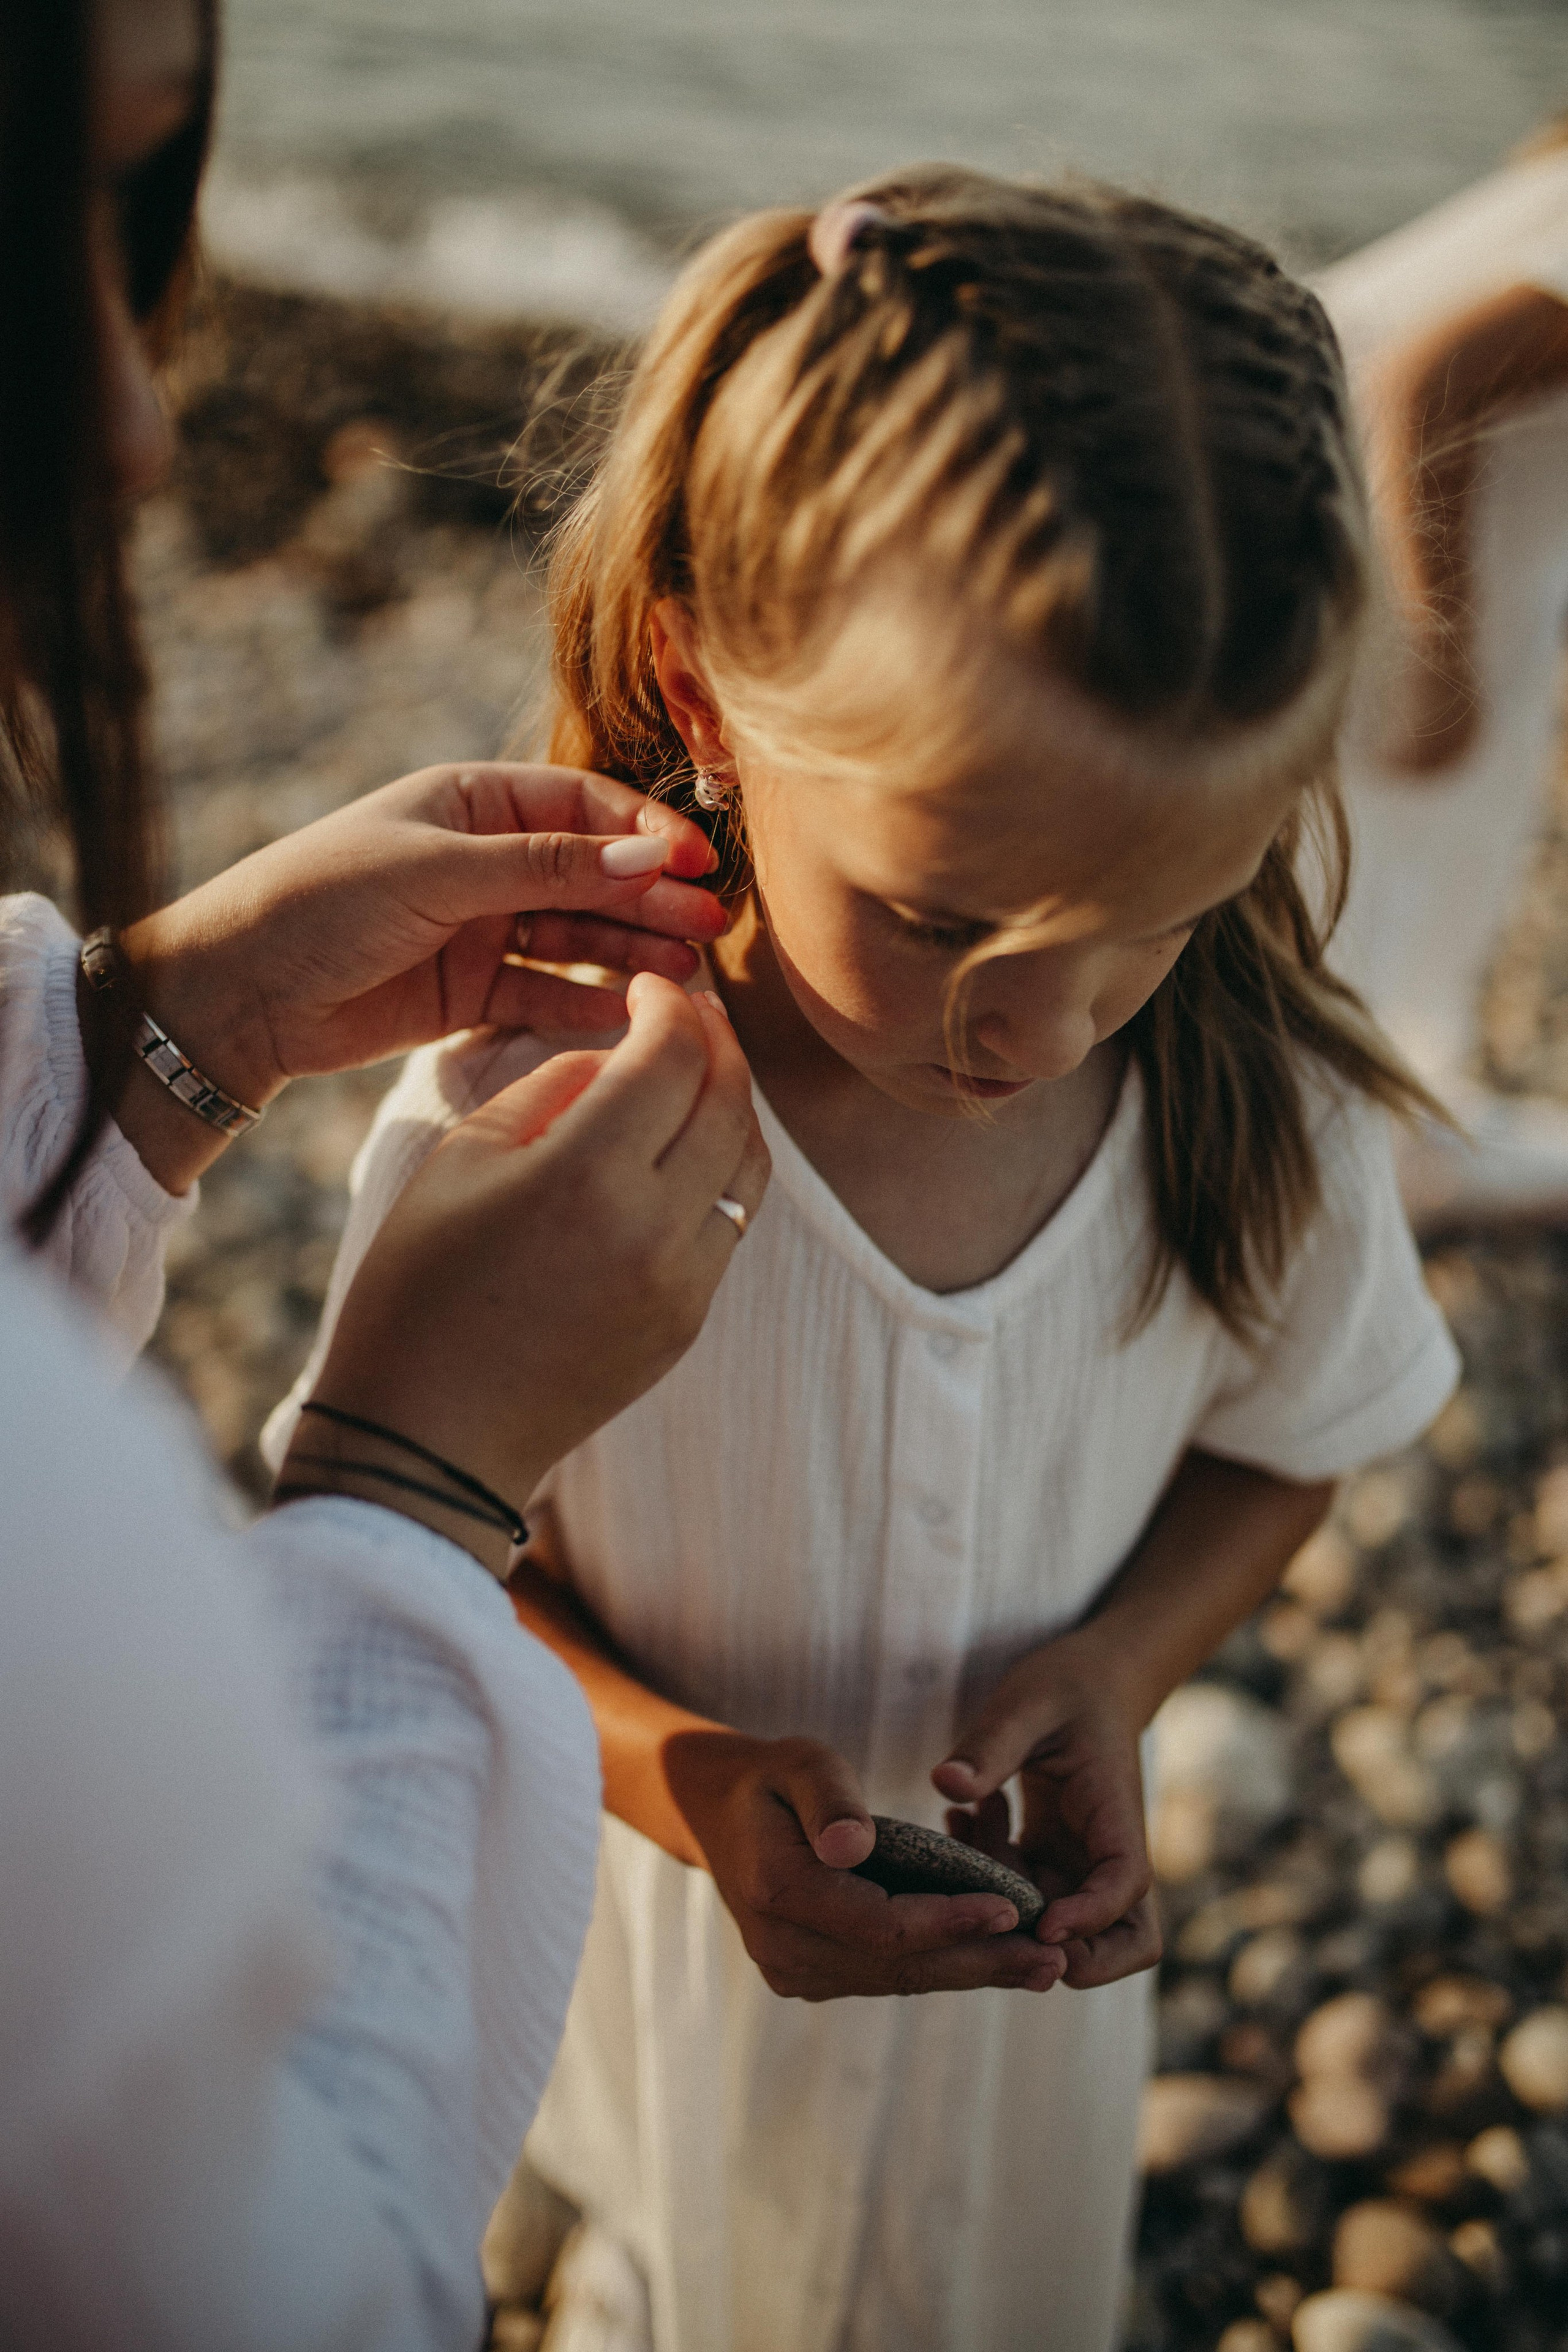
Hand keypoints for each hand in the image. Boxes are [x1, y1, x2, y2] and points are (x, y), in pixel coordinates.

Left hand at [108, 763, 727, 1187]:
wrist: (238, 991)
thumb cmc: (323, 900)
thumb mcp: (438, 869)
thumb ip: (547, 867)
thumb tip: (652, 855)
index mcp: (471, 802)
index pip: (582, 805)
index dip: (643, 831)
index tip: (694, 864)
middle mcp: (483, 860)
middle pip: (592, 874)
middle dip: (651, 898)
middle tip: (710, 927)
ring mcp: (480, 928)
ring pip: (576, 937)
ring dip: (630, 953)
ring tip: (685, 976)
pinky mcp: (470, 992)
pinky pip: (545, 995)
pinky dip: (587, 1005)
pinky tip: (632, 1015)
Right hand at [280, 973, 767, 1571]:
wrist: (429, 1437)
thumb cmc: (418, 1289)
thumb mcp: (460, 1162)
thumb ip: (548, 1088)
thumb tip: (615, 1058)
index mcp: (587, 1177)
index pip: (673, 1056)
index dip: (668, 1004)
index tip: (646, 986)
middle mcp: (655, 1229)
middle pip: (729, 1100)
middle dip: (716, 1041)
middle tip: (690, 1012)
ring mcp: (684, 1283)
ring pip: (750, 1162)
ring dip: (733, 1103)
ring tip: (697, 1072)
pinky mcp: (690, 1322)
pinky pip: (731, 1222)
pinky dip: (722, 1168)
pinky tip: (683, 1150)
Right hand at [662, 1728, 1066, 2001]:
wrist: (719, 1813)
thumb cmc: (772, 1777)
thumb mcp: (799, 1762)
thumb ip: (829, 1799)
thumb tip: (854, 1845)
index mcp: (778, 1894)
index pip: (880, 1923)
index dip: (949, 1921)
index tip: (1011, 1909)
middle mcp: (783, 1948)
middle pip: (898, 1964)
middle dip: (980, 1962)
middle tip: (1054, 1963)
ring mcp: (795, 1970)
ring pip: (898, 1978)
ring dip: (971, 1973)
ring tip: (1042, 1968)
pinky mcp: (813, 1975)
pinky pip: (886, 1975)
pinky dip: (942, 1966)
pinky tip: (996, 1960)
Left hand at [933, 1629, 1161, 1989]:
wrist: (1089, 1678)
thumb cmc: (1066, 1684)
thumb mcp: (1025, 1703)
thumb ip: (990, 1744)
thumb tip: (945, 1784)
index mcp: (1115, 1813)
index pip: (1125, 1884)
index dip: (1090, 1916)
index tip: (1043, 1927)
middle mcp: (1106, 1850)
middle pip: (1124, 1939)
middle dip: (1074, 1955)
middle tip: (1001, 1924)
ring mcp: (1080, 1861)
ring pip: (1063, 1925)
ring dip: (1008, 1902)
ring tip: (968, 1828)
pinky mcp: (1052, 1858)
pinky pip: (1024, 1893)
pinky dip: (988, 1875)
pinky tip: (958, 1821)